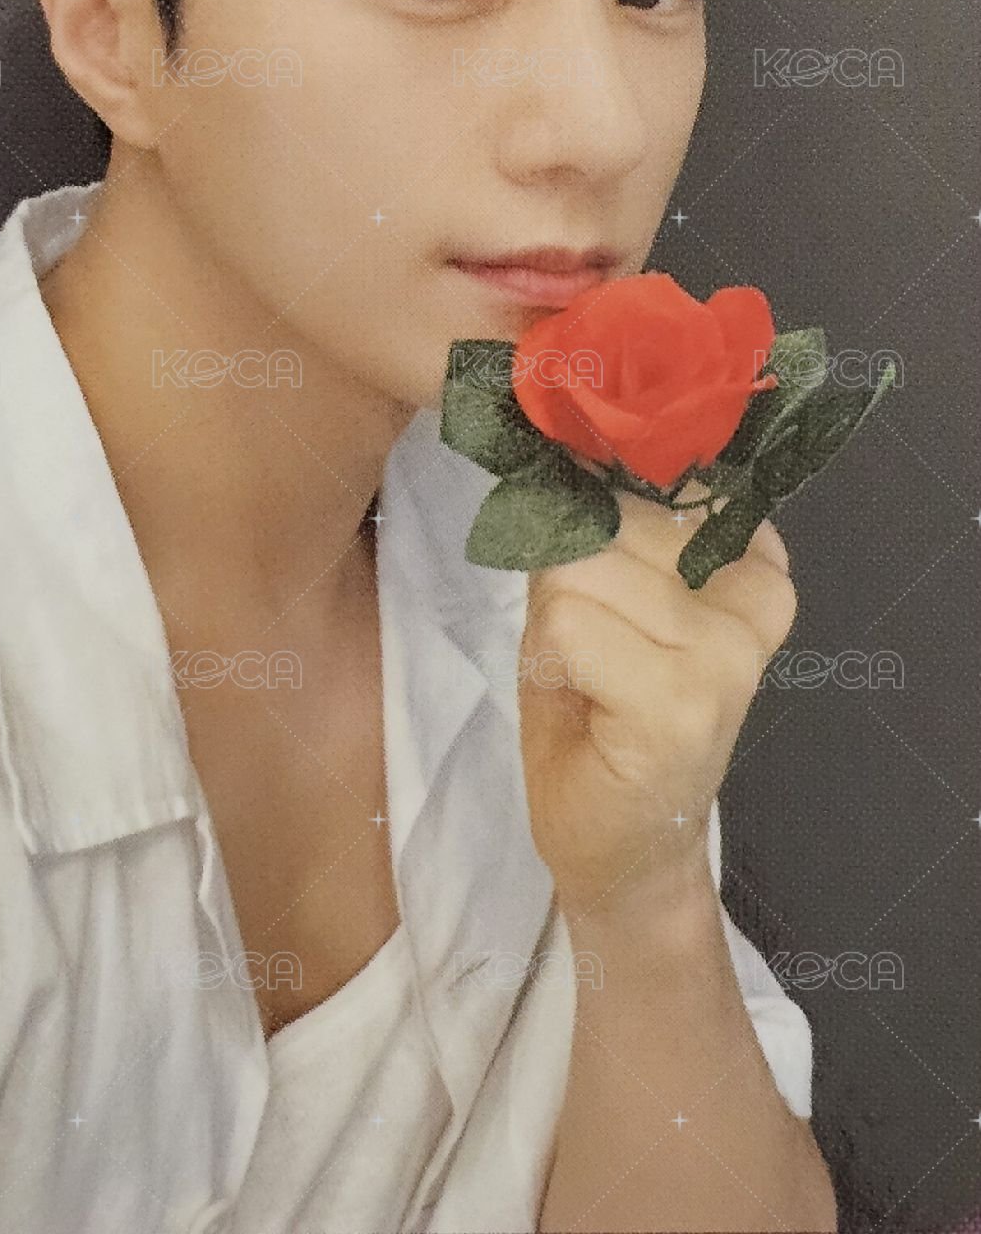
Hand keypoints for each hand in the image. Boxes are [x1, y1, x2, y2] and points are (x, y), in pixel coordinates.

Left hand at [517, 488, 796, 922]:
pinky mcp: (684, 703)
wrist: (621, 849)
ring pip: (579, 572)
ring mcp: (725, 656)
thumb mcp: (605, 601)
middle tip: (596, 655)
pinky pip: (571, 625)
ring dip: (557, 626)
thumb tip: (567, 456)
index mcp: (748, 568)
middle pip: (605, 523)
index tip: (617, 595)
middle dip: (570, 583)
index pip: (651, 482)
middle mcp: (751, 603)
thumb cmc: (602, 717)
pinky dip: (553, 660)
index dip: (601, 525)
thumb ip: (603, 530)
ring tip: (592, 680)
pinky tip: (587, 705)